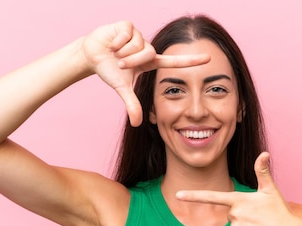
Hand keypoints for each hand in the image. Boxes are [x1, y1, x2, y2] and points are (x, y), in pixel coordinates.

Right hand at [81, 21, 209, 126]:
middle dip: (131, 61)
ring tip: (115, 53)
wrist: (92, 55)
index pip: (174, 61)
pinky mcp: (128, 25)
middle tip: (120, 64)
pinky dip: (116, 42)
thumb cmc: (110, 70)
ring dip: (122, 51)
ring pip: (137, 44)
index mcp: (150, 61)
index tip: (209, 59)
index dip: (191, 61)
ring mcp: (138, 35)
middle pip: (147, 53)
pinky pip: (127, 34)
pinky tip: (111, 43)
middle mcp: (147, 47)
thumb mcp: (122, 88)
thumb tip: (137, 124)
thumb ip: (132, 104)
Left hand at [176, 152, 301, 225]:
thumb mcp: (270, 190)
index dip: (193, 196)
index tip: (177, 195)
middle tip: (259, 217)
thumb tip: (264, 153)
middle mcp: (234, 213)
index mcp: (239, 199)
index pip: (212, 196)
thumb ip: (262, 172)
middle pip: (230, 214)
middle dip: (242, 216)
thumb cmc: (280, 211)